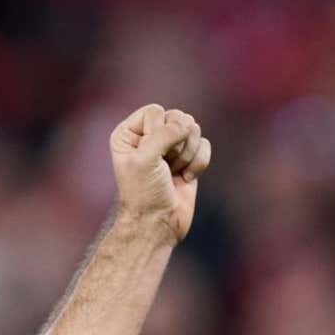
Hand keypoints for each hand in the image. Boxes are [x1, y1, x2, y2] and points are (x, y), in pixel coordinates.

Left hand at [109, 104, 211, 243]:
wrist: (158, 223)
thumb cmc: (144, 192)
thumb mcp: (145, 159)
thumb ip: (164, 134)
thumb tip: (189, 123)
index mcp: (129, 133)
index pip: (155, 111)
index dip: (158, 131)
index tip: (150, 156)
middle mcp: (148, 136)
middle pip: (177, 117)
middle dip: (176, 144)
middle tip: (164, 166)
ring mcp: (170, 146)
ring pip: (193, 130)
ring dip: (187, 155)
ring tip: (172, 173)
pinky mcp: (189, 158)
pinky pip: (204, 145)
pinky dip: (198, 164)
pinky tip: (184, 179)